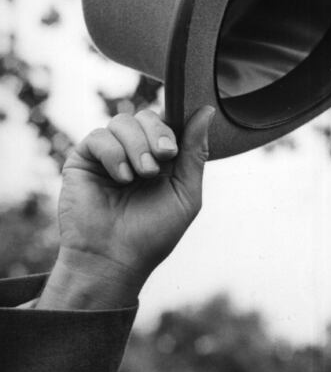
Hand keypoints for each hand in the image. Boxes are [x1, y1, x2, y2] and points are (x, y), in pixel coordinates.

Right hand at [38, 105, 214, 309]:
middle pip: (147, 116)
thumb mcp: (186, 194)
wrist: (114, 260)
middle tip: (161, 161)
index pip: (169, 123)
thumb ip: (195, 153)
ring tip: (140, 175)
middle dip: (157, 134)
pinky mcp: (83, 159)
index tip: (173, 150)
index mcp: (162, 160)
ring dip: (137, 146)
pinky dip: (113, 154)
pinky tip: (120, 177)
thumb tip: (206, 111)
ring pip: (122, 121)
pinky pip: (99, 136)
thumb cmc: (152, 234)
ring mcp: (109, 154)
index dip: (172, 127)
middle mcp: (135, 153)